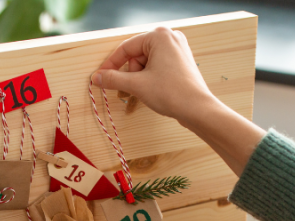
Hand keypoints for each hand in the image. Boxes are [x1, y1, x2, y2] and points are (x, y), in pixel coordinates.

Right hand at [91, 27, 265, 176]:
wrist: (198, 109)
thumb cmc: (172, 93)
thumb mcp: (137, 85)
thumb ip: (113, 79)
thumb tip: (96, 78)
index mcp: (159, 36)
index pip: (126, 47)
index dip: (111, 64)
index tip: (101, 77)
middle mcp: (170, 37)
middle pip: (137, 55)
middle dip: (130, 74)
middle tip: (129, 91)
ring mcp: (177, 49)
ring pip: (147, 62)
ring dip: (140, 78)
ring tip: (145, 92)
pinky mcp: (181, 61)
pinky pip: (157, 67)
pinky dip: (150, 79)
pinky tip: (153, 91)